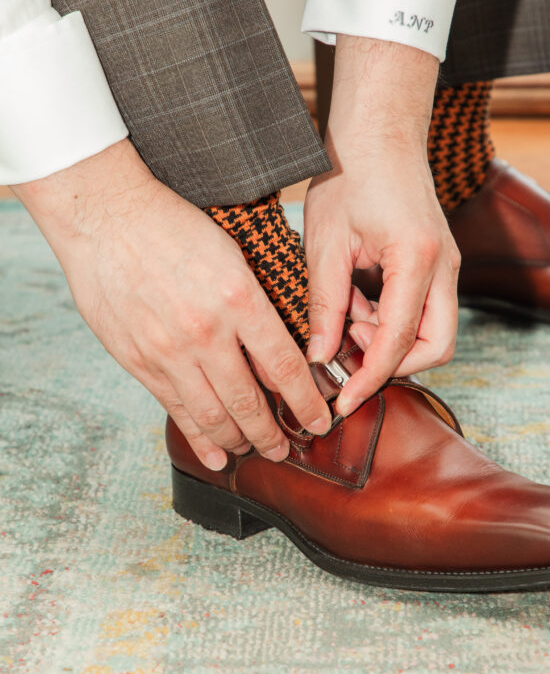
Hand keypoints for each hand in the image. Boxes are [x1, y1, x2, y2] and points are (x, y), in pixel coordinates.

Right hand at [12, 140, 330, 469]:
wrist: (106, 218)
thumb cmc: (172, 226)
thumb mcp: (231, 254)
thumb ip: (255, 304)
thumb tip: (279, 348)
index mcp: (239, 299)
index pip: (285, 367)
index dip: (307, 403)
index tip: (320, 421)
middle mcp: (207, 332)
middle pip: (250, 401)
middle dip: (275, 434)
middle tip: (289, 449)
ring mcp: (169, 352)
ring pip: (214, 415)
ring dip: (240, 440)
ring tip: (257, 450)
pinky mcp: (139, 361)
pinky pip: (176, 410)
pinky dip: (199, 438)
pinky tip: (217, 455)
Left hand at [304, 35, 459, 415]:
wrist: (379, 133)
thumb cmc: (350, 175)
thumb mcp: (325, 244)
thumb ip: (326, 305)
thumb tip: (319, 358)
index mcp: (417, 259)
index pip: (400, 341)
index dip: (370, 378)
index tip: (343, 401)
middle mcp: (444, 266)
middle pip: (436, 346)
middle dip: (393, 364)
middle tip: (345, 354)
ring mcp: (447, 265)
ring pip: (433, 332)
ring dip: (389, 339)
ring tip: (345, 315)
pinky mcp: (438, 263)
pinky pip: (424, 310)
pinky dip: (392, 319)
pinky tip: (357, 301)